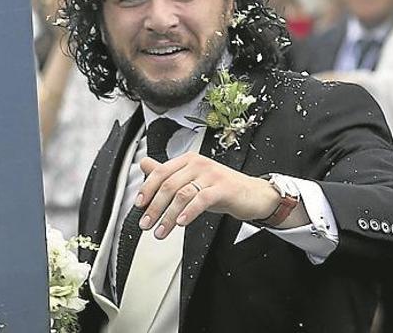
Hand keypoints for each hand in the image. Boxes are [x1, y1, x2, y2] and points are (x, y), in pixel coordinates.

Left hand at [134, 152, 280, 238]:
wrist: (254, 195)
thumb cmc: (221, 188)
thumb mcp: (191, 180)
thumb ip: (168, 173)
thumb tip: (144, 164)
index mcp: (188, 160)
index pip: (160, 172)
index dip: (146, 189)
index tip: (138, 205)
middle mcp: (198, 164)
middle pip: (168, 185)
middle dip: (154, 207)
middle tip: (146, 224)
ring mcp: (211, 175)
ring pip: (182, 194)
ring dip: (168, 215)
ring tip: (161, 231)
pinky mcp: (223, 188)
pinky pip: (201, 200)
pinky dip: (188, 212)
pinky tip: (180, 223)